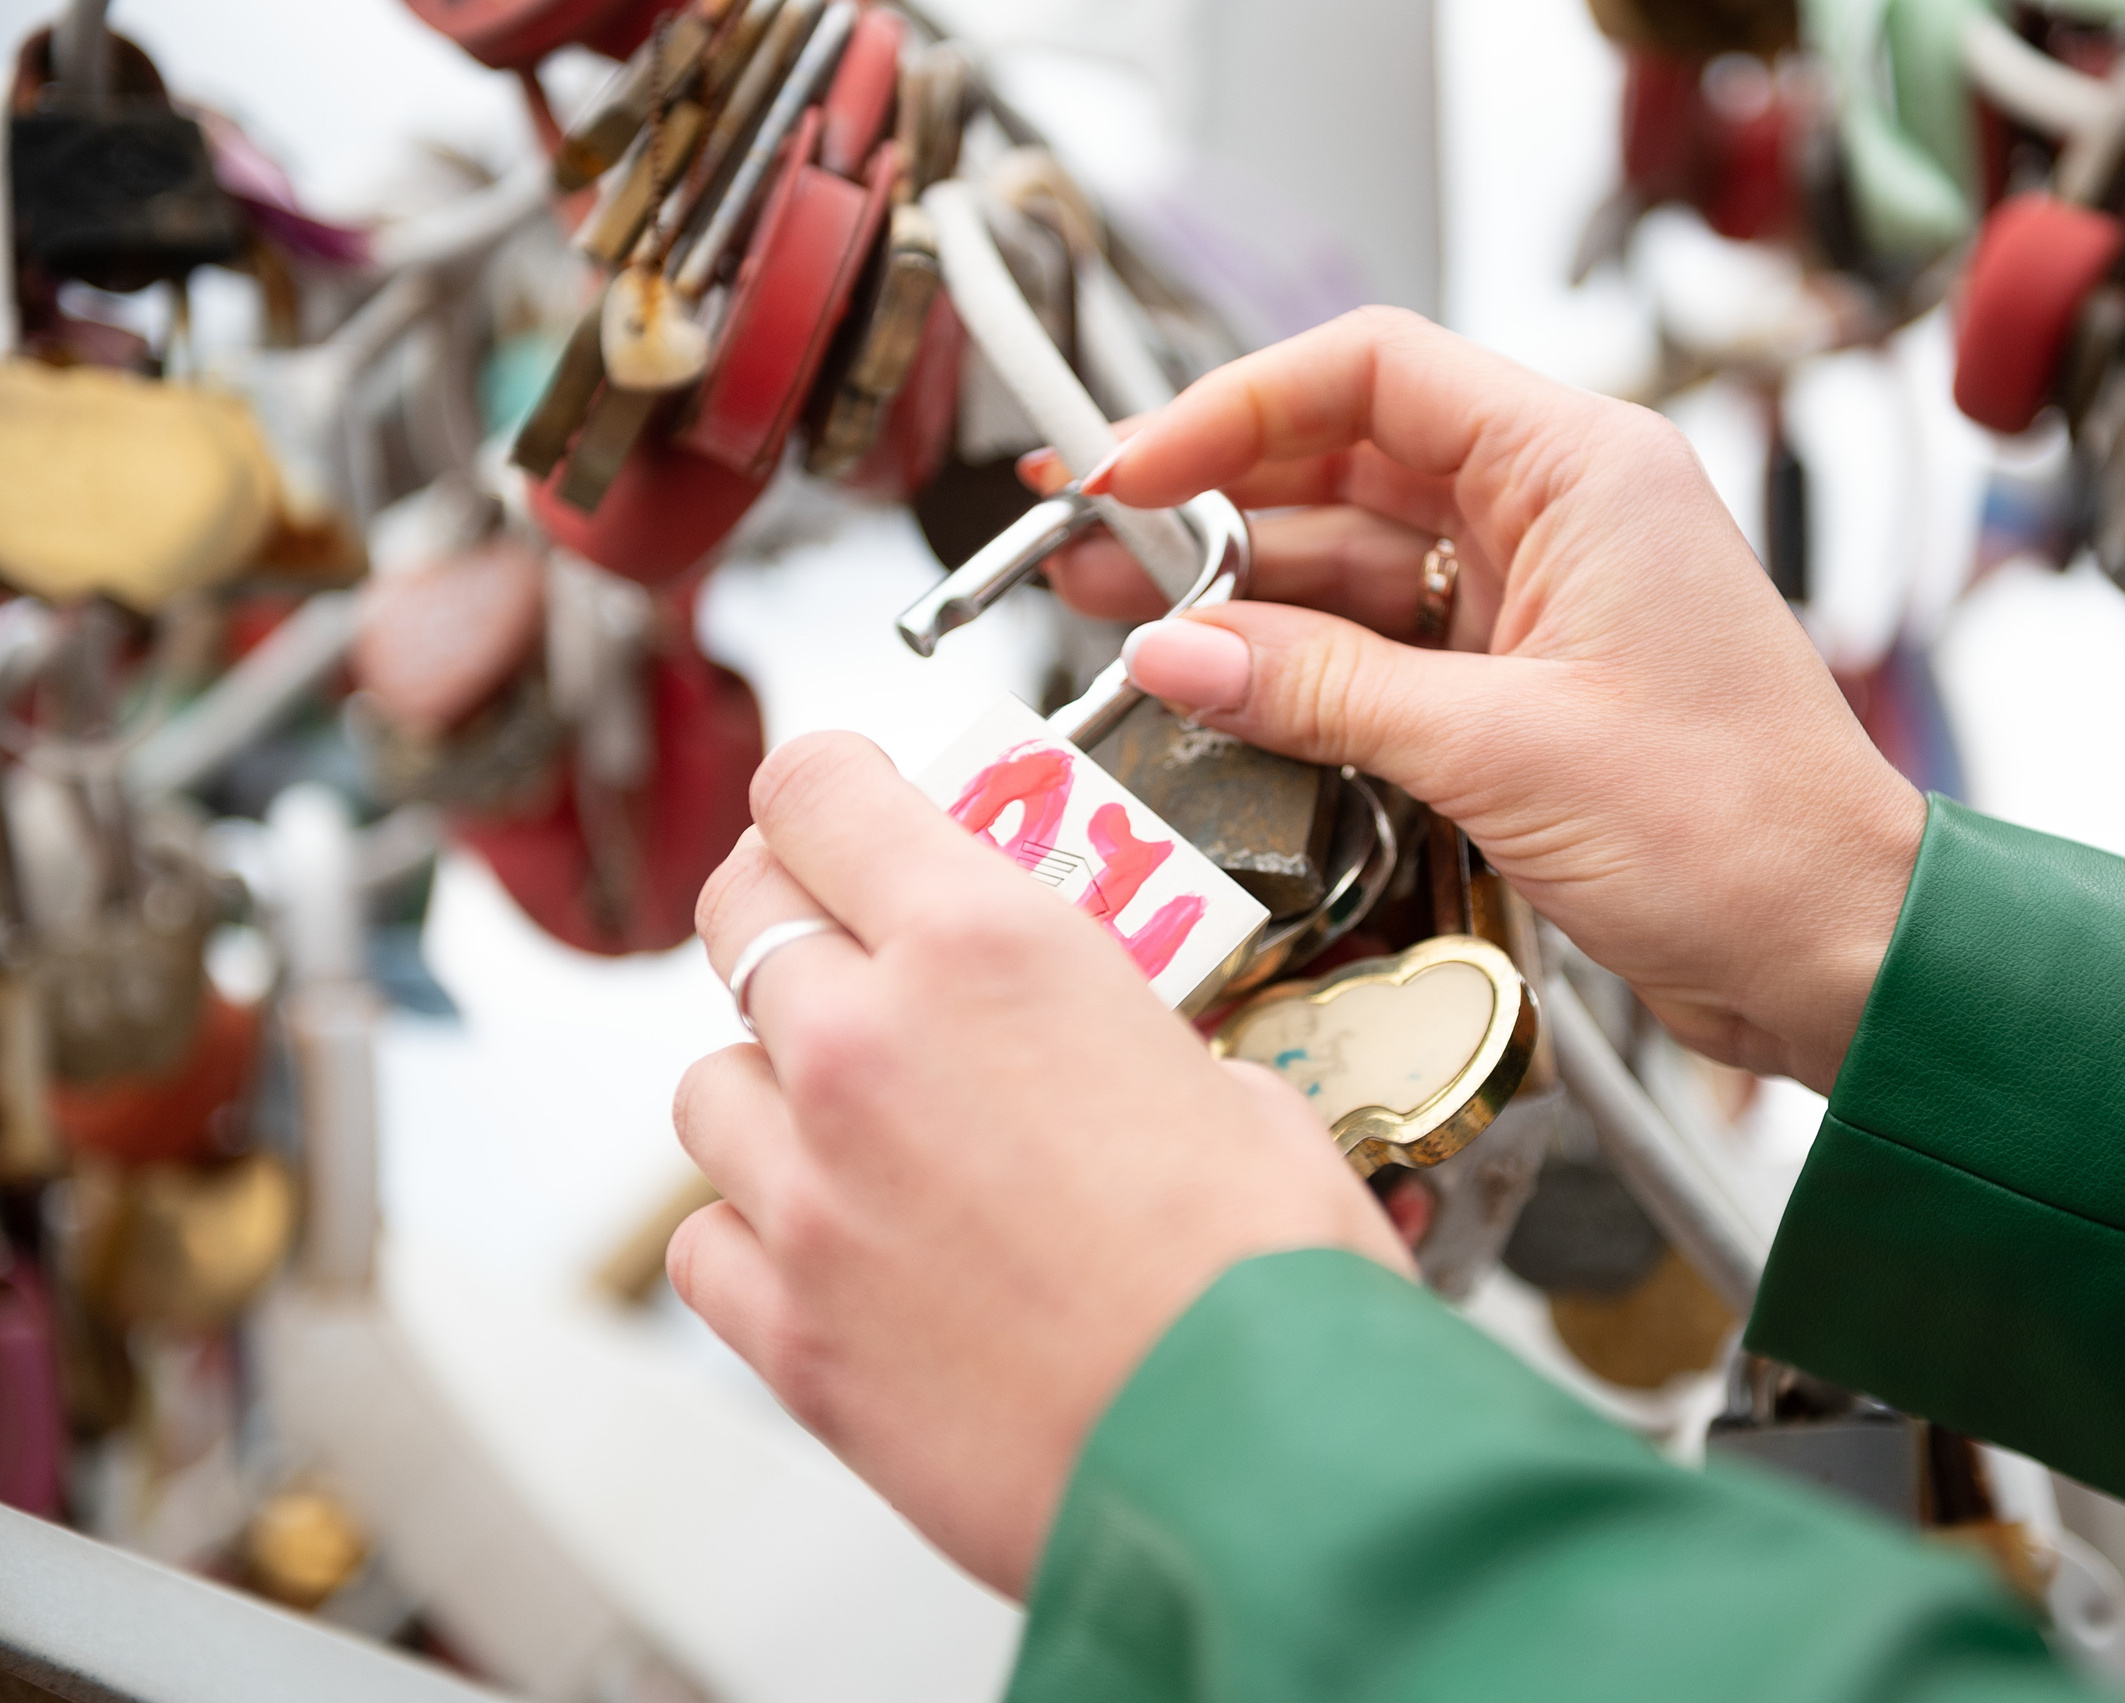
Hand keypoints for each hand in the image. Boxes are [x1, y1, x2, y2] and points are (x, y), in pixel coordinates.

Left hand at [673, 733, 1410, 1595]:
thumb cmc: (1272, 1291)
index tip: (840, 795)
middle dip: (790, 905)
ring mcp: (810, 1197)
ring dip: (772, 1078)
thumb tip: (1104, 1052)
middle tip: (847, 931)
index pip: (822, 791)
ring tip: (862, 1113)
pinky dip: (755, 1225)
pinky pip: (709, 1237)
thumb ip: (1121, 1039)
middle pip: (741, 914)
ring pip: (708, 1082)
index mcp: (987, 953)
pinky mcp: (790, 1332)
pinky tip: (838, 1239)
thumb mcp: (1237, 1091)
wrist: (1257, 1475)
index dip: (827, 782)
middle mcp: (866, 1053)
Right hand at [1027, 308, 1922, 1090]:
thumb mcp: (1501, 750)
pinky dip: (1298, 669)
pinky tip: (1215, 689)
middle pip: (1345, 465)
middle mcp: (1557, 515)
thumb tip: (1173, 652)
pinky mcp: (1520, 689)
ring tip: (1119, 623)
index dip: (1232, 408)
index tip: (1131, 467)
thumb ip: (1320, 691)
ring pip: (1352, 564)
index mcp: (1581, 469)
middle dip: (1211, 503)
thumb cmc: (1744, 833)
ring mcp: (1536, 603)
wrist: (1834, 952)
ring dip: (1239, 594)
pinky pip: (1381, 650)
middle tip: (1089, 544)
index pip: (1372, 373)